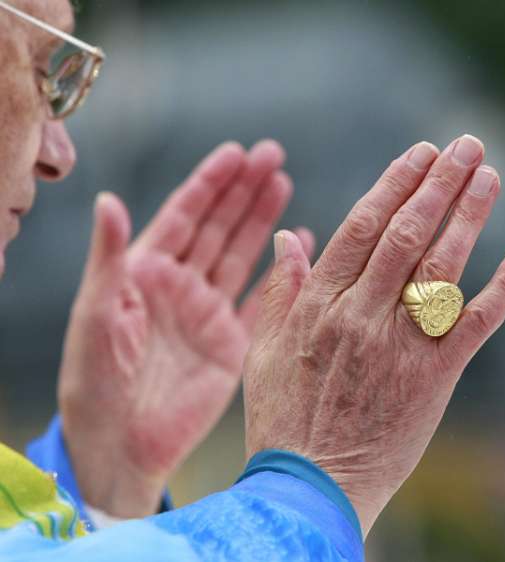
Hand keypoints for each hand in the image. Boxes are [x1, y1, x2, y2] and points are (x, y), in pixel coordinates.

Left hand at [58, 140, 313, 516]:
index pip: (184, 215)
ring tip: (283, 184)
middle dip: (243, 190)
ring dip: (261, 221)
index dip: (210, 183)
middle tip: (273, 156)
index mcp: (146, 273)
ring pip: (240, 255)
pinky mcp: (230, 342)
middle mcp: (181, 286)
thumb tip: (107, 200)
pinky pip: (259, 301)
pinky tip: (297, 247)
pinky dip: (279, 276)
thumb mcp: (97, 314)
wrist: (122, 442)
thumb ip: (109, 259)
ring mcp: (207, 313)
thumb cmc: (97, 380)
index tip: (236, 153)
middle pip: (218, 226)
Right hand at [243, 135, 504, 535]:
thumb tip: (287, 236)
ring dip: (470, 215)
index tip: (418, 154)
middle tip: (465, 145)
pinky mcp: (435, 378)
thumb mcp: (264, 350)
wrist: (312, 483)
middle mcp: (363, 316)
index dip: (393, 186)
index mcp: (319, 306)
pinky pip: (476, 323)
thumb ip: (279, 290)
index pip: (361, 228)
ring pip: (443, 266)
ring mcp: (402, 346)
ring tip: (489, 173)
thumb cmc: (283, 415)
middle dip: (438, 183)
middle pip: (407, 236)